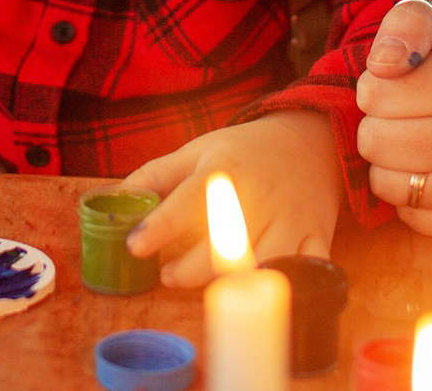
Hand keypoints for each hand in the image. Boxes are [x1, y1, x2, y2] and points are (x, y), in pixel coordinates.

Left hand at [120, 111, 341, 287]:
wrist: (312, 140)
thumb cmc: (244, 152)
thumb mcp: (198, 151)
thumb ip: (156, 175)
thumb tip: (116, 198)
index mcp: (225, 170)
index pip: (188, 200)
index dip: (160, 227)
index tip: (135, 246)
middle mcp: (259, 197)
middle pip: (221, 247)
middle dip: (187, 270)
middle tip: (167, 274)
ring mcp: (290, 221)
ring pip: (258, 267)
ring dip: (227, 284)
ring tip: (204, 282)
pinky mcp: (315, 239)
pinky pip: (302, 273)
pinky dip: (281, 288)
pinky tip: (256, 292)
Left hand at [355, 0, 431, 236]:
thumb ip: (411, 23)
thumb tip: (381, 60)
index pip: (378, 91)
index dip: (374, 85)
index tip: (396, 83)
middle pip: (375, 140)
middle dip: (375, 124)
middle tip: (400, 116)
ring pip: (386, 183)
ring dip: (386, 162)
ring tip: (409, 142)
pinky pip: (409, 215)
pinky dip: (407, 195)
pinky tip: (428, 172)